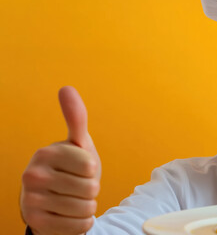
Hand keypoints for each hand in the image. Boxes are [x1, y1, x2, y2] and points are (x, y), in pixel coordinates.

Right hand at [20, 86, 100, 234]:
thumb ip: (76, 117)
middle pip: (91, 188)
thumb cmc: (71, 168)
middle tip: (77, 186)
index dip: (92, 169)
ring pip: (86, 209)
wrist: (52, 200)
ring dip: (88, 206)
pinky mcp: (37, 223)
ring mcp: (32, 201)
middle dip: (91, 189)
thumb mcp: (77, 143)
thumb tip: (66, 88)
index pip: (91, 165)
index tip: (81, 168)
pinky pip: (79, 226)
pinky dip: (82, 223)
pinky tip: (70, 215)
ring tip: (74, 200)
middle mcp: (33, 176)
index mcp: (46, 153)